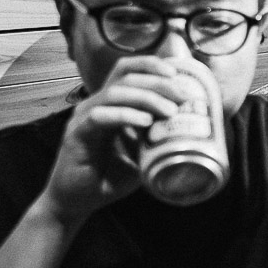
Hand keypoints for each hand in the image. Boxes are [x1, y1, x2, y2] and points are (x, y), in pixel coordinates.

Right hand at [41, 57, 199, 225]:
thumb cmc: (109, 177)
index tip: (177, 73)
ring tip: (170, 111)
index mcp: (110, 105)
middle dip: (158, 82)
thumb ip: (157, 140)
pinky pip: (100, 116)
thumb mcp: (141, 155)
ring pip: (115, 93)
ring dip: (146, 98)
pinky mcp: (76, 134)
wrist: (77, 202)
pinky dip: (125, 115)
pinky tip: (145, 122)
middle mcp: (95, 105)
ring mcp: (84, 118)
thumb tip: (191, 131)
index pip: (127, 71)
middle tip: (182, 96)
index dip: (151, 65)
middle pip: (125, 77)